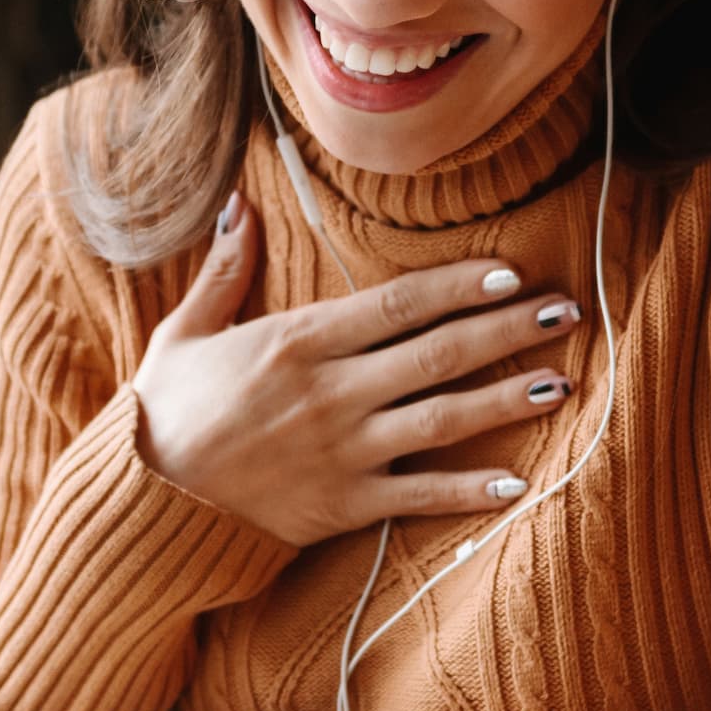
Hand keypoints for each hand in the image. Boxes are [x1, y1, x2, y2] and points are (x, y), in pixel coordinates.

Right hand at [129, 192, 579, 547]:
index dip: (460, 285)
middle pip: (438, 352)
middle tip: (566, 310)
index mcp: (297, 340)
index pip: (398, 304)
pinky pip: (420, 497)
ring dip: (507, 397)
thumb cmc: (164, 412)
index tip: (510, 272)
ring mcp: (343, 451)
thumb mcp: (184, 331)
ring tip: (561, 380)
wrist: (145, 501)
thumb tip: (239, 204)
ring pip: (444, 418)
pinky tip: (518, 483)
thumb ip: (224, 269)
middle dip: (508, 328)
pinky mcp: (343, 506)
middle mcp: (331, 391)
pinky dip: (470, 491)